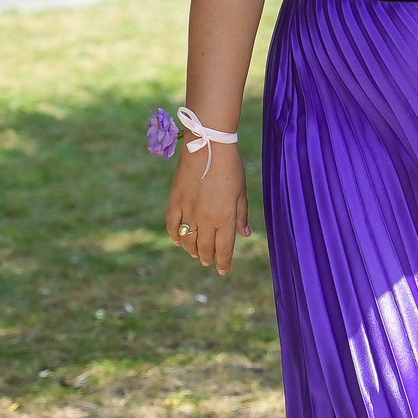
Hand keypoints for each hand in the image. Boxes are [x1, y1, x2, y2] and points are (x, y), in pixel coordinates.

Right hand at [165, 139, 250, 274]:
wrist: (209, 146)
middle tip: (208, 262)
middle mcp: (206, 219)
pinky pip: (172, 225)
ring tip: (195, 254)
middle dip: (208, 257)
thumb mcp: (241, 192)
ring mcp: (188, 211)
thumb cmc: (231, 168)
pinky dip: (175, 235)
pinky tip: (177, 241)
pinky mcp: (175, 201)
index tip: (223, 271)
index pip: (225, 248)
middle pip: (205, 247)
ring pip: (187, 240)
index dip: (224, 262)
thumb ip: (241, 215)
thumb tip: (245, 234)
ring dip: (191, 249)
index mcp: (225, 218)